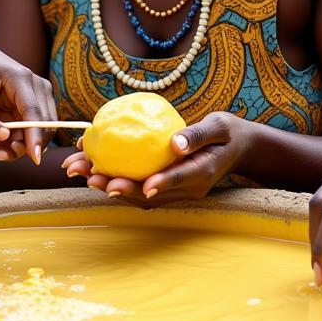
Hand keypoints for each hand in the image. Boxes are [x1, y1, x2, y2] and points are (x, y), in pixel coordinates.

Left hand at [0, 42, 56, 164]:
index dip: (35, 136)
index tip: (34, 158)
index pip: (34, 111)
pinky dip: (19, 142)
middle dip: (25, 146)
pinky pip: (33, 131)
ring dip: (21, 147)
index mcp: (21, 78)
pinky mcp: (36, 106)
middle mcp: (38, 87)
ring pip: (41, 131)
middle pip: (43, 125)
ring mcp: (40, 97)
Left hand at [62, 111, 250, 205]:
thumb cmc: (229, 132)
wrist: (239, 148)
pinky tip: (95, 164)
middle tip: (90, 177)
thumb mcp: (219, 126)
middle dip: (118, 187)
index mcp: (202, 172)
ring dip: (110, 185)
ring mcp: (178, 191)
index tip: (135, 185)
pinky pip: (141, 185)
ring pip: (140, 194)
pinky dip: (118, 177)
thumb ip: (197, 135)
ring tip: (82, 172)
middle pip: (149, 193)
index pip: (176, 180)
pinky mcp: (168, 187)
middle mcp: (188, 188)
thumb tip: (174, 144)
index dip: (156, 184)